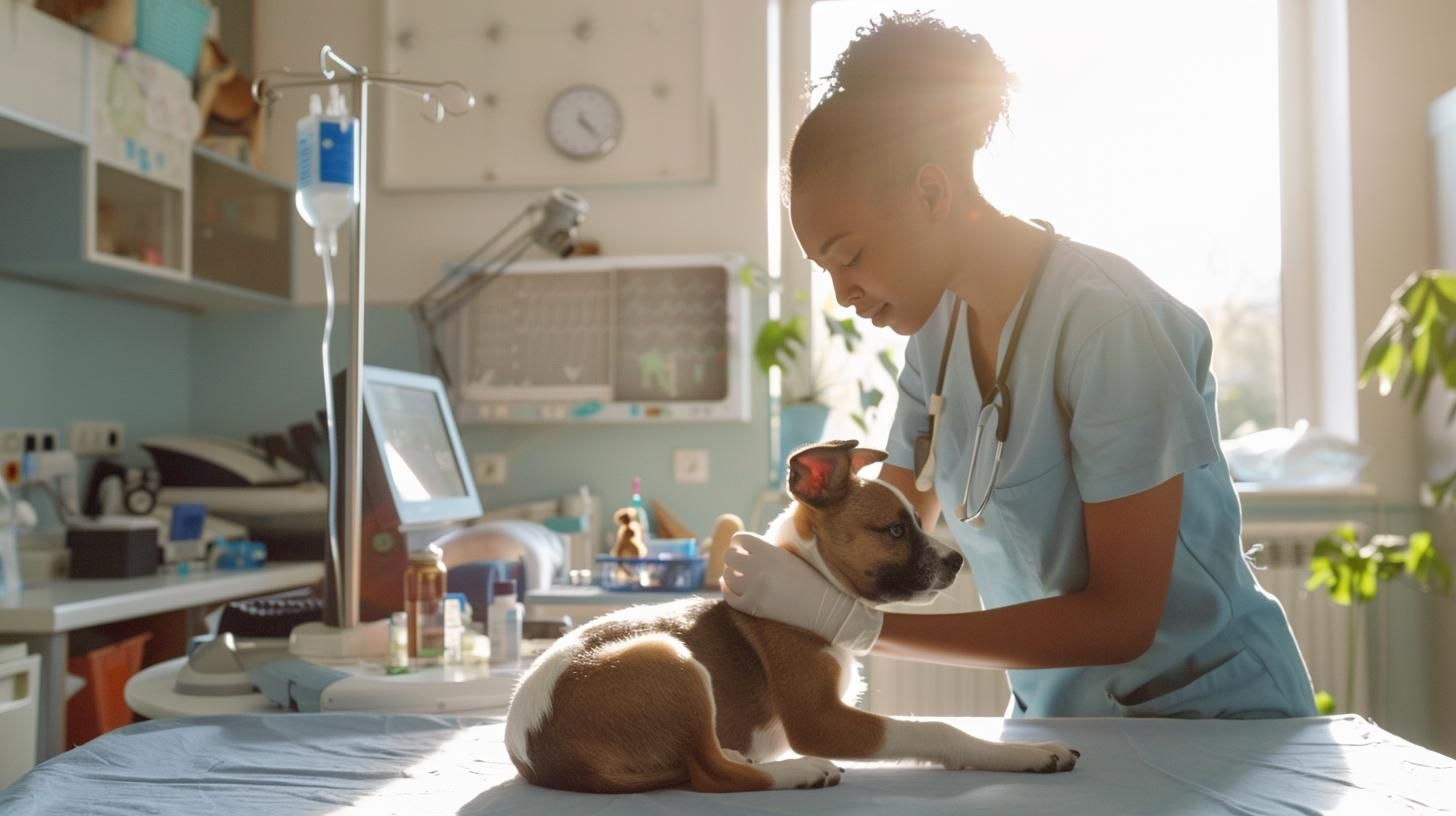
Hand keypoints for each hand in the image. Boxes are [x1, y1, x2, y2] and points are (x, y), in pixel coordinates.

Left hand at [719, 532, 882, 653]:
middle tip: (739, 562)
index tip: (742, 547)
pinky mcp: (754, 607)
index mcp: (771, 551)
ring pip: (727, 577)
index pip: (740, 539)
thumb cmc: (810, 578)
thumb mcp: (790, 556)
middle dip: (733, 558)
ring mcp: (755, 588)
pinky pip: (730, 597)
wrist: (825, 607)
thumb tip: (743, 546)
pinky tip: (731, 587)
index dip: (739, 542)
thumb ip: (768, 549)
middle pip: (730, 557)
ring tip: (737, 575)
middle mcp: (760, 568)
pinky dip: (728, 591)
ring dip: (730, 574)